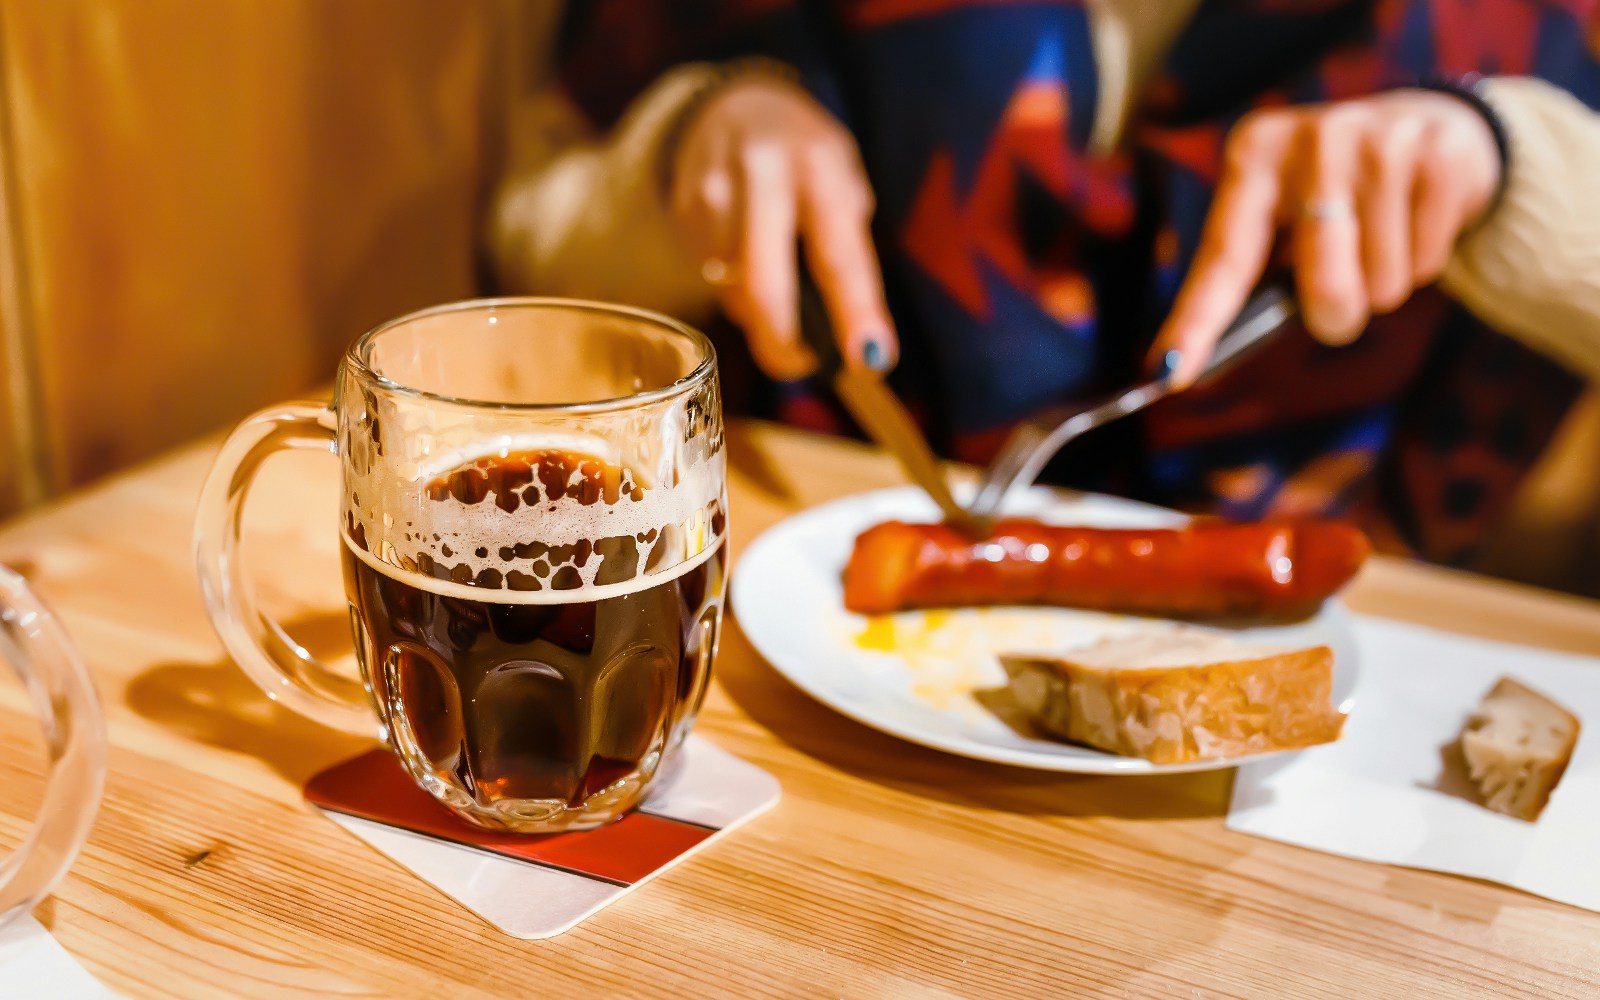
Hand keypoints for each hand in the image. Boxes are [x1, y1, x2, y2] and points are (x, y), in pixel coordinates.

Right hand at [670, 76, 895, 379]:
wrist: (734, 103)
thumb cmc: (805, 157)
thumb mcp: (843, 181)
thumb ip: (848, 245)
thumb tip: (857, 340)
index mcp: (819, 163)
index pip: (838, 253)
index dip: (855, 311)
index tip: (869, 357)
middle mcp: (762, 172)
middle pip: (765, 283)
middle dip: (785, 342)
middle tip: (802, 365)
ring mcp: (713, 190)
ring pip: (733, 289)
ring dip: (758, 312)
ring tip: (775, 286)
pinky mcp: (683, 210)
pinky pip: (710, 276)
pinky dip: (732, 287)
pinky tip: (743, 258)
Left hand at [1151, 89, 1502, 386]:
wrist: (1431, 126)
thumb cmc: (1333, 194)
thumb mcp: (1282, 214)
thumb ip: (1254, 271)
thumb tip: (1195, 362)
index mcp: (1254, 155)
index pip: (1223, 256)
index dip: (1197, 321)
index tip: (1171, 373)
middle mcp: (1313, 139)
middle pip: (1323, 285)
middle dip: (1335, 317)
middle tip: (1340, 302)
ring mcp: (1380, 141)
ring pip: (1382, 281)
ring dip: (1384, 285)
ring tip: (1383, 237)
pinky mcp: (1440, 154)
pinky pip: (1427, 261)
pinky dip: (1423, 263)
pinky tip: (1416, 221)